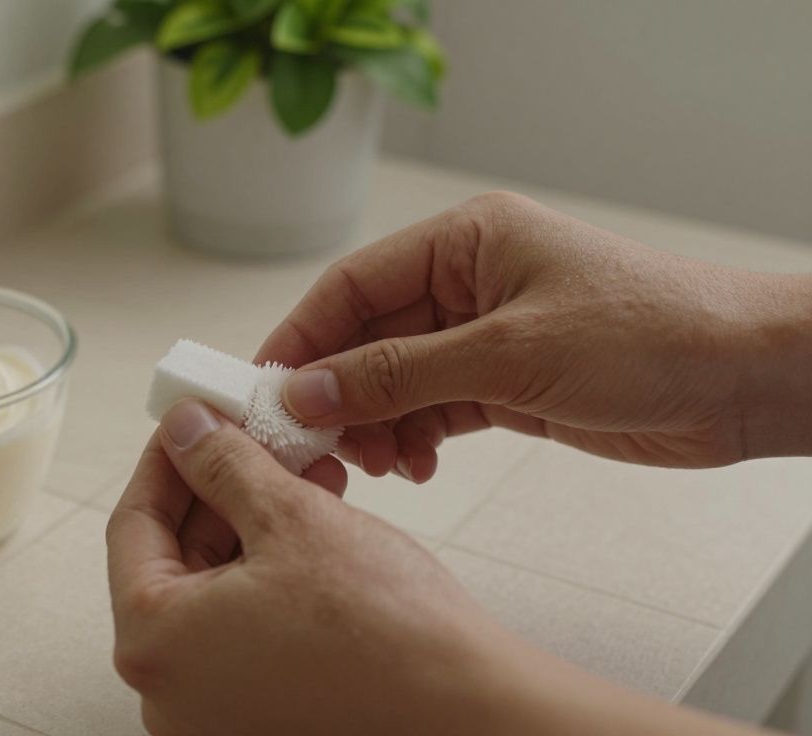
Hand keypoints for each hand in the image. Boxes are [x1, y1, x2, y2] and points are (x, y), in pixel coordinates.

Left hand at [107, 399, 763, 735]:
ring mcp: (211, 713)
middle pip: (172, 562)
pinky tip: (311, 531)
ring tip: (301, 476)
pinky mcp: (258, 720)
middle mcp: (168, 691)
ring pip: (212, 595)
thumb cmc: (386, 631)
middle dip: (218, 492)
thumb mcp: (291, 518)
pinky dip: (267, 579)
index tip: (193, 422)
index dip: (167, 460)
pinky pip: (242, 633)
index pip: (132, 525)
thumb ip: (222, 466)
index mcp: (153, 642)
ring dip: (250, 529)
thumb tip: (187, 430)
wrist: (469, 714)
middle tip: (254, 439)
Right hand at [258, 192, 811, 476]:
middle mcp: (469, 282)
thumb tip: (308, 390)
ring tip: (375, 464)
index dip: (302, 337)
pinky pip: (434, 409)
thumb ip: (399, 374)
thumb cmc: (649, 333)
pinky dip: (416, 439)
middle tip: (311, 444)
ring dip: (376, 424)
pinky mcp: (507, 382)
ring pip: (396, 380)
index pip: (354, 284)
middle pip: (368, 337)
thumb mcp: (508, 354)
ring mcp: (486, 335)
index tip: (265, 389)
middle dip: (338, 392)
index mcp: (466, 242)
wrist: (743, 380)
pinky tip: (416, 467)